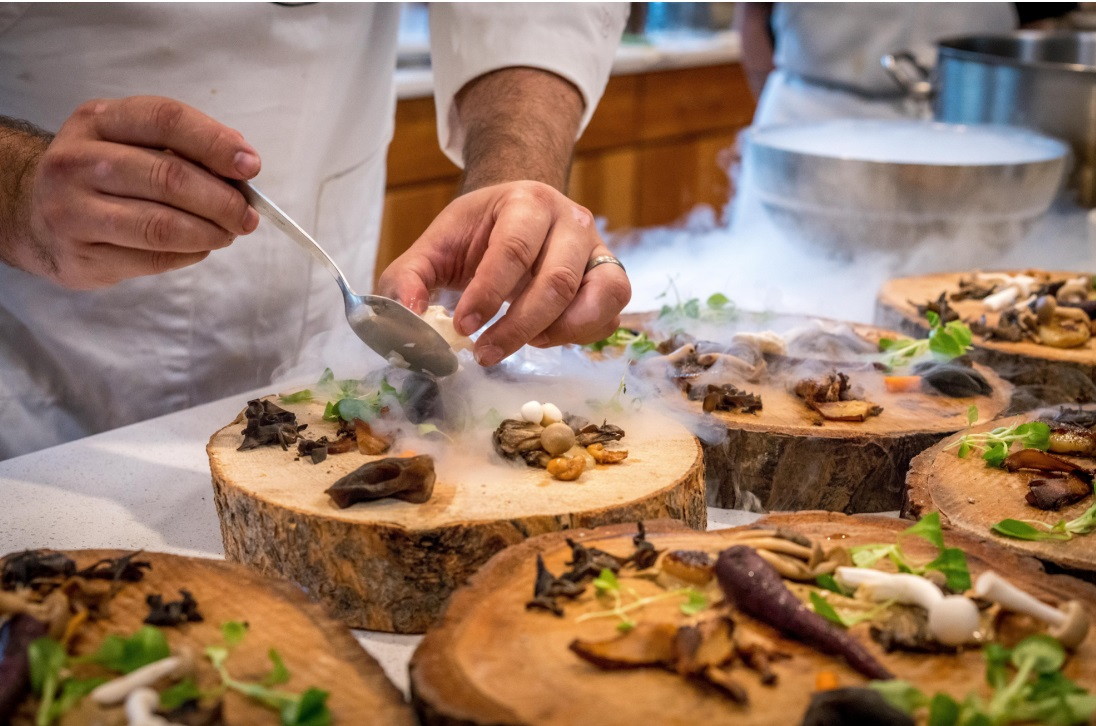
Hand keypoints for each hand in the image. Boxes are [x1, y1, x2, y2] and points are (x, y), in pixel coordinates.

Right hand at [13, 96, 259, 288]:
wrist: (32, 213)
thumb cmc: (101, 174)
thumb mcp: (129, 141)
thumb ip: (182, 147)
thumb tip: (242, 166)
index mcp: (97, 121)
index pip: (165, 120)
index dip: (215, 143)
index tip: (251, 166)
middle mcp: (77, 162)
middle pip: (169, 177)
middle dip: (222, 200)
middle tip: (247, 215)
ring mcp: (72, 211)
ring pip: (161, 225)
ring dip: (210, 232)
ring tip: (229, 233)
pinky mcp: (81, 256)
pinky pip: (153, 258)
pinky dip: (190, 254)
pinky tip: (200, 247)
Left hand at [378, 180, 630, 365]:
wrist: (520, 213)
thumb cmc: (478, 232)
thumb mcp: (435, 246)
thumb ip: (409, 278)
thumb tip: (407, 318)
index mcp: (526, 202)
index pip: (513, 249)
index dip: (488, 294)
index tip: (463, 328)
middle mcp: (571, 221)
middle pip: (557, 281)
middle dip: (518, 327)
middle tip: (485, 353)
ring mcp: (598, 249)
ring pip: (598, 297)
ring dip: (558, 333)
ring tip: (524, 344)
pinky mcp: (611, 278)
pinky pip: (610, 315)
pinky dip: (580, 335)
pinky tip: (545, 337)